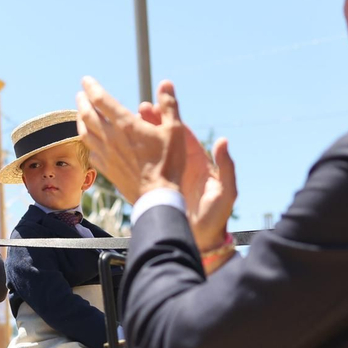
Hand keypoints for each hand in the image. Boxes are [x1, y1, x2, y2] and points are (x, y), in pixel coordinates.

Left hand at [76, 76, 186, 204]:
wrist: (157, 196)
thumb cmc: (169, 162)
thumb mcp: (175, 130)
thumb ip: (169, 105)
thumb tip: (166, 83)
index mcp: (125, 124)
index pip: (100, 100)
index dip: (91, 87)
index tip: (86, 80)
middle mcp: (110, 138)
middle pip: (87, 115)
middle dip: (82, 102)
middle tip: (79, 94)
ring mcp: (106, 154)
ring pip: (84, 133)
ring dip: (80, 120)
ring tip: (80, 114)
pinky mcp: (106, 169)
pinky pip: (90, 152)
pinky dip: (86, 141)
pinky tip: (89, 140)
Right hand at [137, 81, 236, 250]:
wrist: (202, 241)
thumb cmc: (215, 219)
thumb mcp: (225, 192)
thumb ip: (226, 167)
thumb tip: (223, 141)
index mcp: (198, 163)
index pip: (182, 134)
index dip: (169, 119)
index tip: (155, 106)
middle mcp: (183, 166)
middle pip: (165, 138)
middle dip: (151, 122)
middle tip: (137, 109)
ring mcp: (170, 177)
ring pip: (153, 152)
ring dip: (140, 138)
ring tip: (125, 124)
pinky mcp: (160, 190)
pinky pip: (145, 170)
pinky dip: (134, 159)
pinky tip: (121, 151)